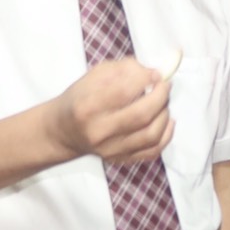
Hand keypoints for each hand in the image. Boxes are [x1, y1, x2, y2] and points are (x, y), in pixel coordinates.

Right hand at [48, 58, 173, 165]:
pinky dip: (166, 135)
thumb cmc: (80, 99)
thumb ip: (122, 70)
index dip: (146, 79)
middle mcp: (98, 131)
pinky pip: (153, 151)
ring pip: (151, 135)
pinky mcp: (120, 159)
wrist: (63, 132)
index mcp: (86, 106)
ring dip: (164, 114)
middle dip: (161, 96)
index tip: (155, 73)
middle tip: (165, 86)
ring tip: (163, 102)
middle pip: (141, 115)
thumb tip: (151, 72)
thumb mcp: (93, 76)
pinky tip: (165, 121)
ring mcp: (110, 149)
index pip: (123, 91)